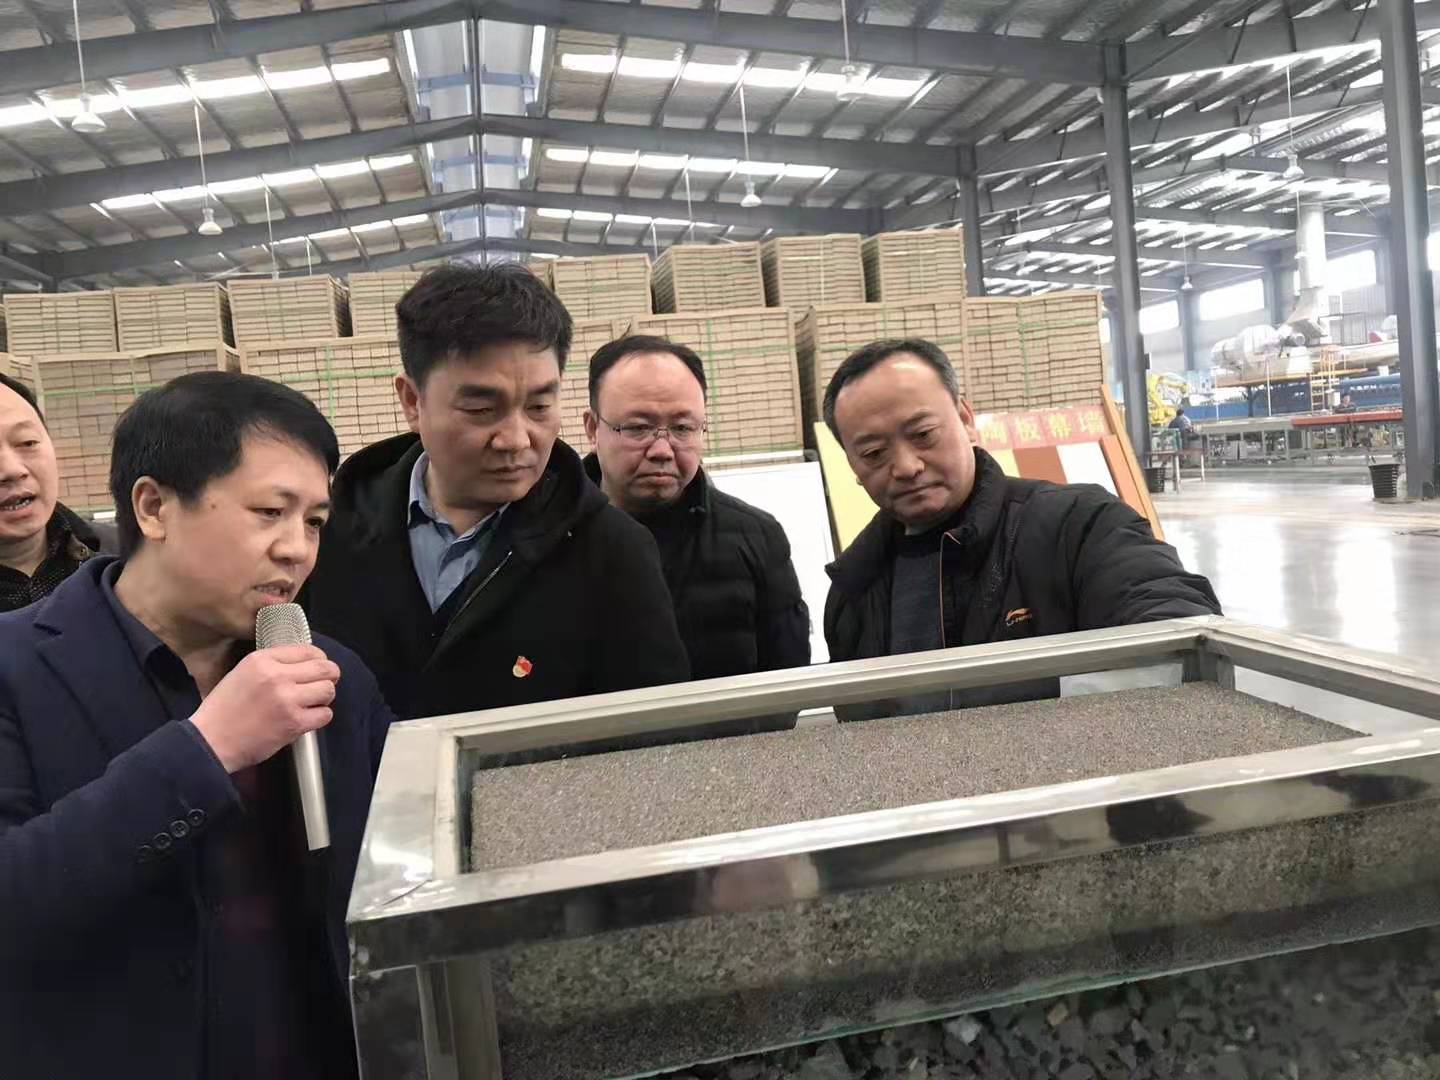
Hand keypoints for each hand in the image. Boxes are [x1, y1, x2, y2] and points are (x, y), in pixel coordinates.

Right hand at [190, 645, 340, 772]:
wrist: (210, 741)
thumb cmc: (223, 710)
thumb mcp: (242, 673)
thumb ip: (271, 665)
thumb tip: (303, 663)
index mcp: (262, 660)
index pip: (308, 650)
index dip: (319, 660)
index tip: (317, 669)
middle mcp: (277, 675)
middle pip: (325, 668)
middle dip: (329, 676)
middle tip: (322, 685)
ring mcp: (287, 699)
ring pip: (328, 690)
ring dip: (323, 698)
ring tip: (311, 704)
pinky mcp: (294, 722)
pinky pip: (325, 714)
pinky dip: (319, 717)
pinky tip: (306, 719)